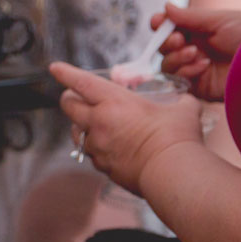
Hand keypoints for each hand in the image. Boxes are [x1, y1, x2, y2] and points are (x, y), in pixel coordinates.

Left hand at [51, 61, 203, 194]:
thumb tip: (185, 101)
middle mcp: (99, 122)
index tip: (55, 68)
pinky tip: (112, 148)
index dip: (66, 73)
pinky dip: (98, 148)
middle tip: (75, 96)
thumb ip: (180, 101)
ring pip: (78, 132)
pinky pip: (93, 153)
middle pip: (69, 106)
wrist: (172, 174)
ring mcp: (98, 146)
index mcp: (114, 102)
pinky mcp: (102, 166)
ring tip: (96, 124)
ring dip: (83, 126)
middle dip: (69, 98)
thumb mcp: (183, 109)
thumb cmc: (177, 138)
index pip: (82, 82)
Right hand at [154, 3, 240, 100]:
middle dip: (166, 42)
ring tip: (194, 53)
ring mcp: (195, 69)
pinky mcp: (198, 87)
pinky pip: (178, 80)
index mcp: (200, 32)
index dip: (161, 25)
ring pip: (167, 65)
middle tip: (179, 39)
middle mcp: (195, 50)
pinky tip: (203, 65)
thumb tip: (166, 7)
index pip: (171, 28)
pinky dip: (186, 72)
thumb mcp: (221, 20)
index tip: (158, 22)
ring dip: (176, 57)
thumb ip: (190, 16)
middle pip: (163, 47)